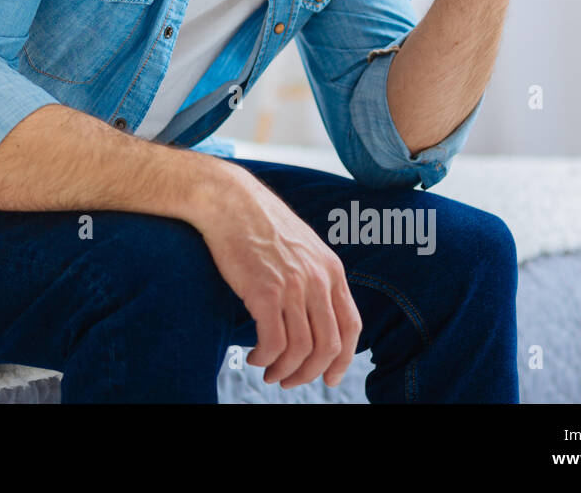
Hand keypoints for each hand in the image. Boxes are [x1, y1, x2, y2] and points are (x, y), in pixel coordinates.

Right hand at [191, 161, 360, 388]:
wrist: (229, 200)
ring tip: (269, 372)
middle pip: (328, 345)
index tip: (329, 377)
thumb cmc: (258, 223)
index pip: (351, 326)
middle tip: (290, 381)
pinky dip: (266, 357)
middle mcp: (318, 279)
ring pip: (301, 349)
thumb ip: (313, 275)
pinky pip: (274, 342)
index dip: (343, 359)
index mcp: (331, 269)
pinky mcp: (264, 291)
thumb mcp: (301, 246)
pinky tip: (255, 356)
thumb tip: (312, 313)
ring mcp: (293, 286)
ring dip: (286, 370)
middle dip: (311, 372)